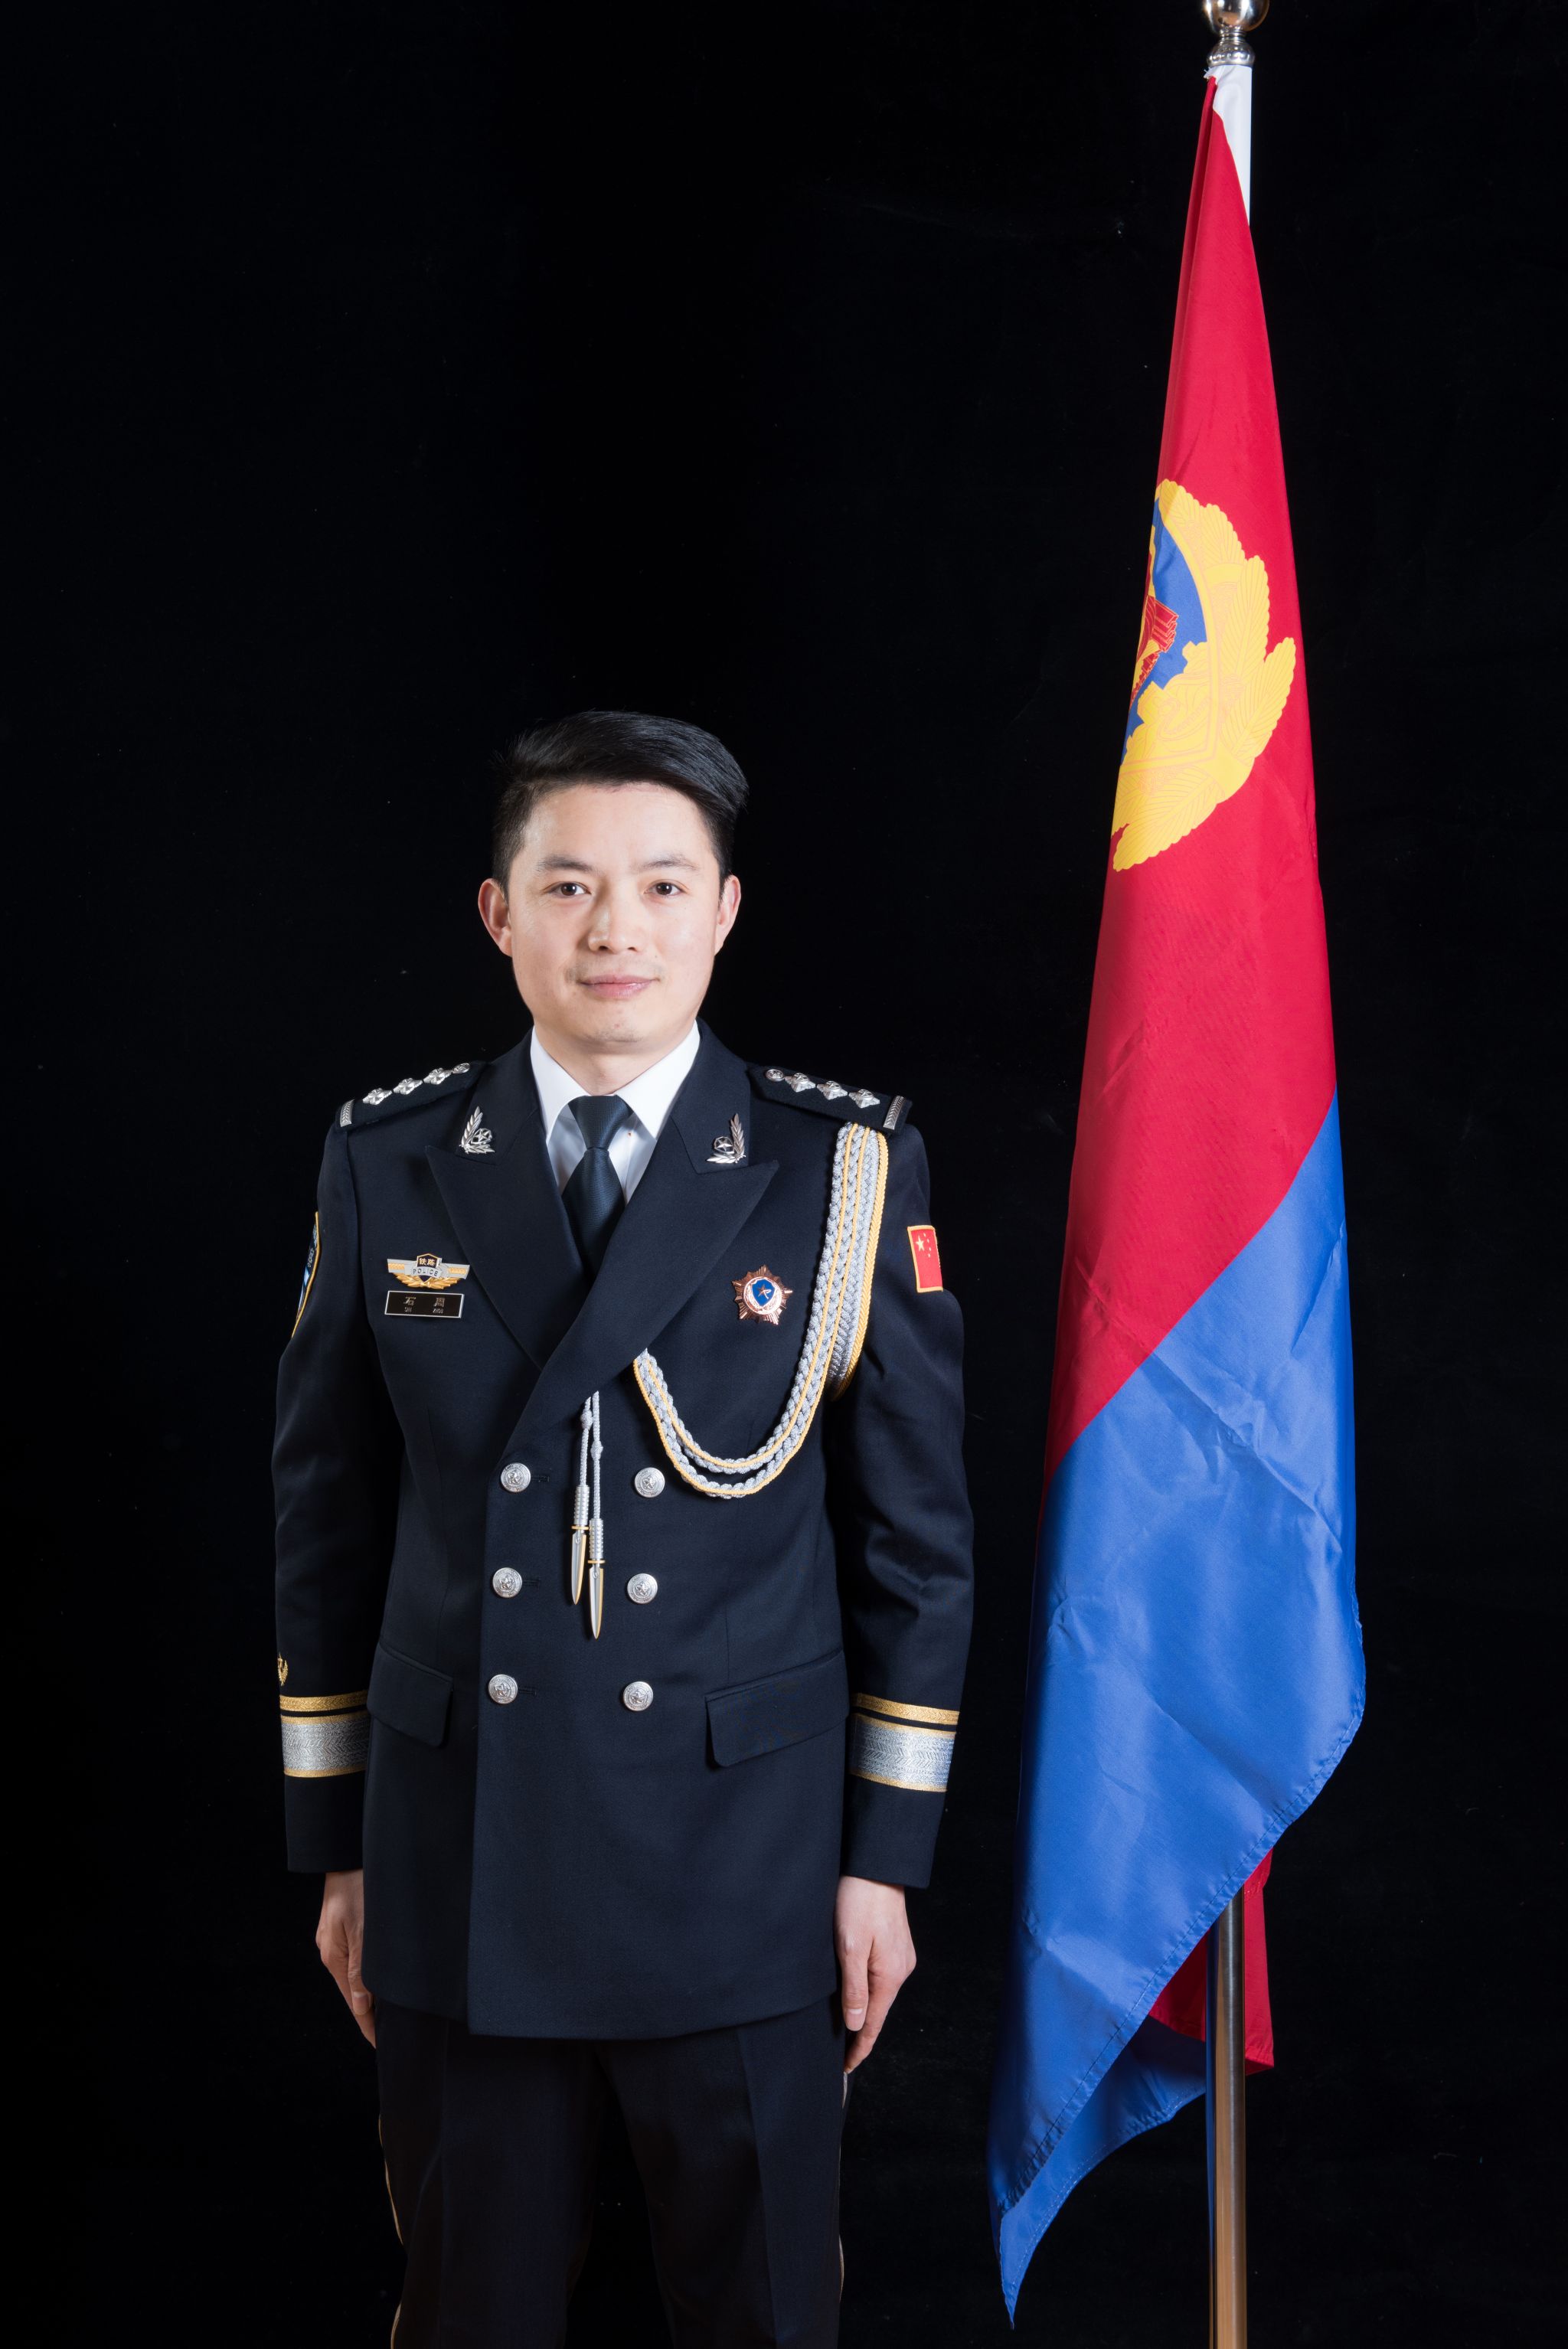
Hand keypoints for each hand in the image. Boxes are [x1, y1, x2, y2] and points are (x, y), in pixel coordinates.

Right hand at [317, 1869, 375, 2045]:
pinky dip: (364, 1974)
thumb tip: (362, 2005)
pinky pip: (353, 1960)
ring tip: (384, 2014)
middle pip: (352, 1992)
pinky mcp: (339, 1930)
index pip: (353, 2002)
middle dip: (368, 2014)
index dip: (367, 2024)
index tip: (380, 2044)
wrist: (346, 1856)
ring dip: (368, 1994)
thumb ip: (362, 1969)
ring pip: (353, 1976)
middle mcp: (330, 1952)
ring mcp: (333, 1941)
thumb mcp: (364, 1930)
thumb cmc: (359, 1888)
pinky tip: (375, 1979)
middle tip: (386, 2035)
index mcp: (334, 1957)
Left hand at [834, 1875, 914, 2072]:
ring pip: (879, 1993)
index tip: (846, 2069)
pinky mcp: (896, 1946)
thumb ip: (854, 1988)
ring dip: (864, 2009)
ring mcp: (901, 1957)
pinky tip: (856, 1991)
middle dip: (860, 2032)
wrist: (876, 1866)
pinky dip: (868, 1990)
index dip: (859, 2049)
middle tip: (840, 2052)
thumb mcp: (850, 1947)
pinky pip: (881, 1977)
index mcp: (890, 1975)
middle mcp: (901, 1970)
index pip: (873, 2024)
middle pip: (878, 2011)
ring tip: (845, 2026)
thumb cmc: (859, 1901)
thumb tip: (857, 2024)